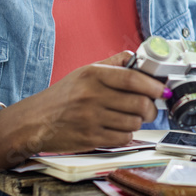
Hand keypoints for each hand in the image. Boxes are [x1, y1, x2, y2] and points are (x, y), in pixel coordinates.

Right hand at [21, 50, 165, 154]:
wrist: (34, 122)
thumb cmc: (61, 97)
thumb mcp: (83, 72)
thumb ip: (112, 64)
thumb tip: (138, 58)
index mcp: (92, 75)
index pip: (132, 78)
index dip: (153, 85)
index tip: (162, 90)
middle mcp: (92, 96)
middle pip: (139, 103)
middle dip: (151, 108)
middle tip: (150, 108)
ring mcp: (91, 118)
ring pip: (134, 122)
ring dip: (137, 122)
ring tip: (128, 118)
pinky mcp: (90, 138)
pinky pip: (123, 138)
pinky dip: (126, 135)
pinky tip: (117, 129)